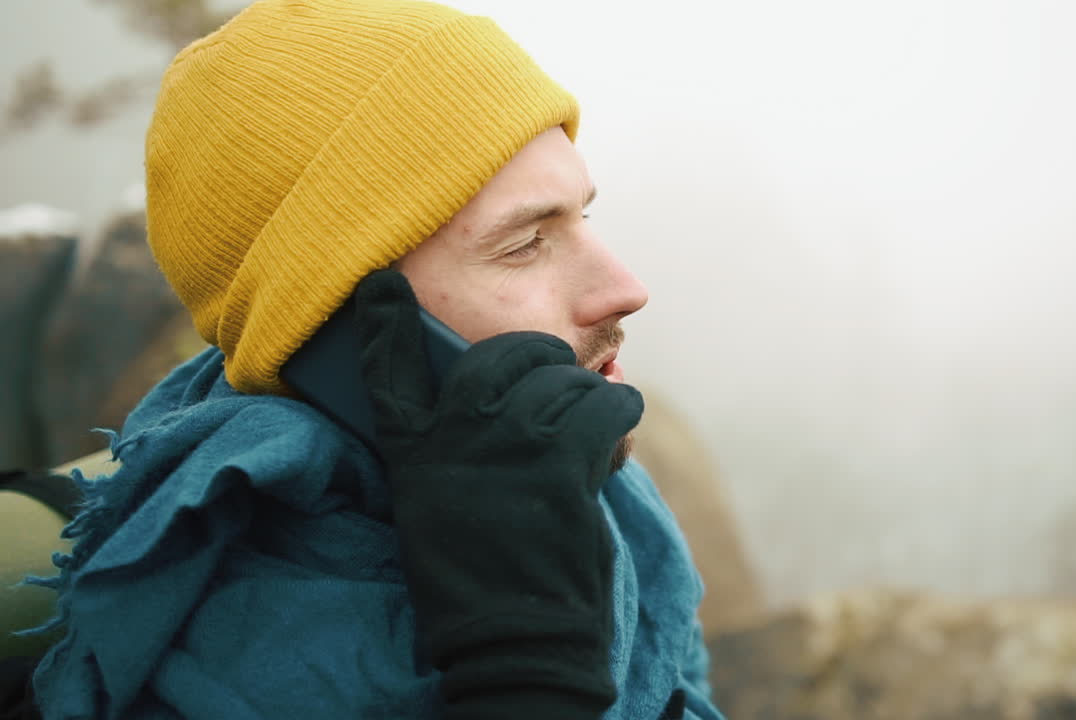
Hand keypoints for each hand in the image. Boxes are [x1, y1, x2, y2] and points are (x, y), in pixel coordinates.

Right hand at [353, 269, 641, 718]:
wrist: (515, 643)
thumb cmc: (479, 582)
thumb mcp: (436, 510)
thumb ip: (454, 452)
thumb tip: (501, 403)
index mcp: (413, 454)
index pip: (387, 372)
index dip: (382, 324)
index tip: (380, 283)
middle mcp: (454, 439)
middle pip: (500, 356)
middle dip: (535, 356)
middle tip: (552, 378)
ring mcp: (507, 445)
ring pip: (563, 378)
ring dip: (586, 398)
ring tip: (588, 428)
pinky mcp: (562, 463)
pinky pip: (605, 406)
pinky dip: (618, 415)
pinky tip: (613, 439)